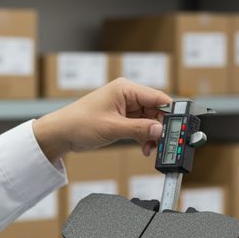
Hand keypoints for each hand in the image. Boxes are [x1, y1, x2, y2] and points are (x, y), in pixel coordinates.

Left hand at [32, 78, 171, 161]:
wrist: (60, 134)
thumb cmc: (79, 123)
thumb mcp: (112, 128)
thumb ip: (139, 129)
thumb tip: (160, 130)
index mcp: (126, 89)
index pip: (158, 97)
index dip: (170, 113)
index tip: (178, 128)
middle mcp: (127, 95)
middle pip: (156, 110)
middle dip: (160, 128)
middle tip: (164, 144)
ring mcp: (125, 107)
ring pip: (149, 120)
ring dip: (152, 135)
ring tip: (150, 148)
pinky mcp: (121, 119)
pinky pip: (140, 127)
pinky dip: (144, 137)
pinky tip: (144, 148)